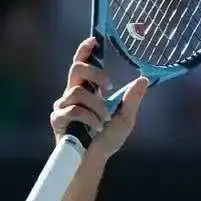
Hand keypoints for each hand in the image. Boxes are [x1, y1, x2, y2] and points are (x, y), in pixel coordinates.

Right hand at [50, 38, 148, 159]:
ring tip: (102, 122)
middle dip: (96, 74)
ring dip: (96, 108)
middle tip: (109, 87)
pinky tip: (93, 129)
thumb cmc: (106, 140)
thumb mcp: (125, 118)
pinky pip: (74, 109)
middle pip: (77, 69)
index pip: (82, 65)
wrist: (93, 161)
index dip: (85, 51)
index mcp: (87, 91)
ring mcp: (63, 106)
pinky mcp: (57, 118)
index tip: (94, 40)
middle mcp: (72, 94)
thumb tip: (143, 79)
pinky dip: (89, 119)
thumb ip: (132, 99)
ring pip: (79, 92)